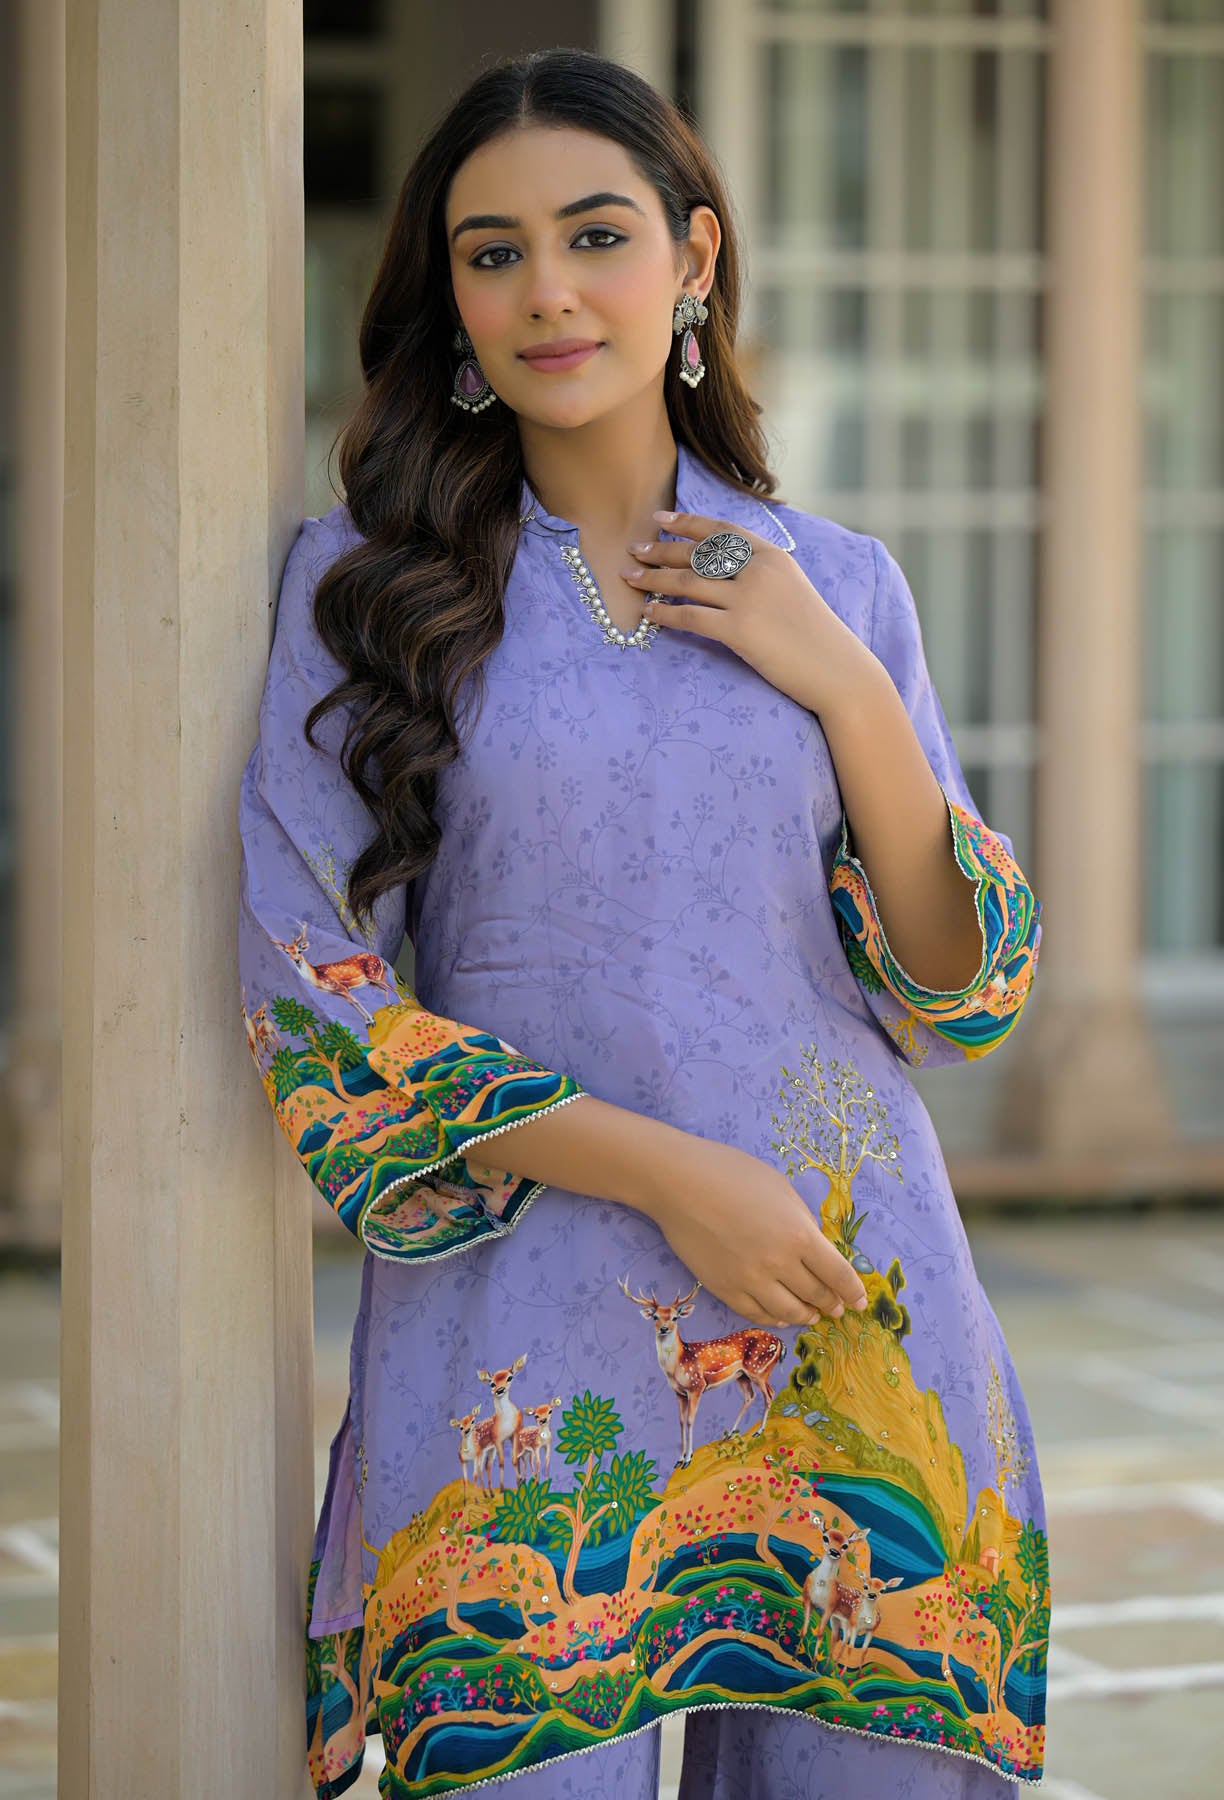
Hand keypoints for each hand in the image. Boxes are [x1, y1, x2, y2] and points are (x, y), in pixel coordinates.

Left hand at [621, 508, 871, 713]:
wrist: (838, 671)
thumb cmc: (816, 637)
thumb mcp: (793, 590)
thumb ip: (763, 574)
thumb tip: (727, 569)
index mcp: (774, 556)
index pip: (722, 531)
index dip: (687, 523)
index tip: (660, 519)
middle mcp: (759, 571)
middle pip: (698, 554)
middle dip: (661, 550)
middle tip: (634, 549)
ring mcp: (749, 600)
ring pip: (687, 582)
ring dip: (653, 579)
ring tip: (629, 577)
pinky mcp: (740, 631)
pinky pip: (691, 616)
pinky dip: (664, 614)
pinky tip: (648, 613)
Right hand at [638, 1133, 868, 1328]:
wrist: (679, 1183)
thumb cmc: (732, 1173)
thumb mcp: (781, 1189)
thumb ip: (802, 1221)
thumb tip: (814, 1248)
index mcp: (799, 1235)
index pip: (838, 1275)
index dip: (853, 1292)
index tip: (860, 1301)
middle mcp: (779, 1264)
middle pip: (816, 1295)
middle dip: (832, 1304)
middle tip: (838, 1308)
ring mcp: (750, 1280)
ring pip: (789, 1312)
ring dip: (806, 1315)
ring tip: (812, 1315)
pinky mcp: (725, 1289)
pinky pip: (757, 1313)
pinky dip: (774, 1318)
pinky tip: (781, 1316)